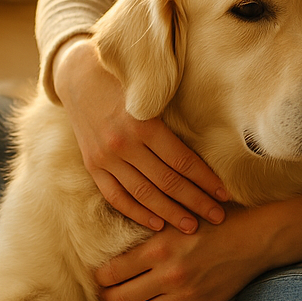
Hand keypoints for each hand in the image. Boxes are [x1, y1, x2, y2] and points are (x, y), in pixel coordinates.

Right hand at [53, 36, 228, 232]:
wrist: (76, 74)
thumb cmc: (123, 76)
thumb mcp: (150, 88)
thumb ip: (173, 110)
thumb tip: (212, 132)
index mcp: (143, 123)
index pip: (182, 160)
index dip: (206, 179)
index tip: (225, 193)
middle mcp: (123, 144)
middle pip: (167, 182)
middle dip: (196, 202)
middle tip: (218, 217)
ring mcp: (105, 158)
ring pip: (144, 194)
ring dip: (171, 213)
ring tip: (192, 226)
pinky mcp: (92, 165)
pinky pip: (116, 197)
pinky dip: (137, 213)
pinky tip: (157, 224)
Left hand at [96, 195, 301, 300]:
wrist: (255, 237)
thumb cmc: (216, 219)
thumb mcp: (178, 217)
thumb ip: (149, 230)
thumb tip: (115, 243)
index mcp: (159, 247)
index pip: (111, 273)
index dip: (100, 278)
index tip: (100, 276)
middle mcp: (168, 275)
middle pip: (118, 299)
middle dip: (106, 299)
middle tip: (106, 294)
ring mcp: (185, 297)